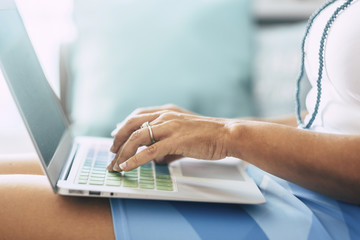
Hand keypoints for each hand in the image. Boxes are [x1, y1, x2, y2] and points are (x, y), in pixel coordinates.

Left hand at [107, 104, 230, 171]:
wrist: (226, 134)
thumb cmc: (207, 135)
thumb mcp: (183, 134)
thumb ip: (167, 144)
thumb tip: (157, 159)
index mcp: (167, 112)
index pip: (137, 116)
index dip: (123, 126)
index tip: (115, 138)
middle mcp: (165, 115)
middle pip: (132, 124)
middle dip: (118, 139)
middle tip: (111, 153)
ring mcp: (170, 126)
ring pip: (137, 137)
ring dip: (122, 152)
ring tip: (115, 164)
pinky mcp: (175, 140)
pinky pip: (149, 151)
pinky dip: (135, 160)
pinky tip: (127, 166)